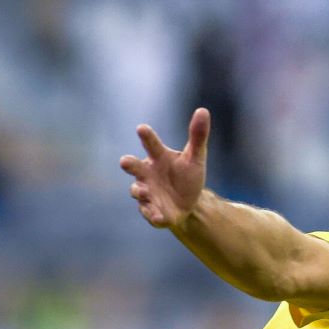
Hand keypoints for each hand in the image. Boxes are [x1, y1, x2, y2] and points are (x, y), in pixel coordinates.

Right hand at [119, 108, 210, 227]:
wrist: (190, 204)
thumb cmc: (188, 176)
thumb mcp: (196, 157)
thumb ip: (197, 136)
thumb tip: (203, 110)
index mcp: (158, 157)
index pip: (151, 144)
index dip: (146, 136)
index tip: (142, 128)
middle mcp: (147, 174)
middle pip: (133, 166)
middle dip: (128, 164)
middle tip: (125, 161)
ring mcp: (147, 193)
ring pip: (137, 191)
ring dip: (140, 191)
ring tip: (145, 191)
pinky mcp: (151, 211)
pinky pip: (149, 213)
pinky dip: (153, 215)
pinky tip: (160, 218)